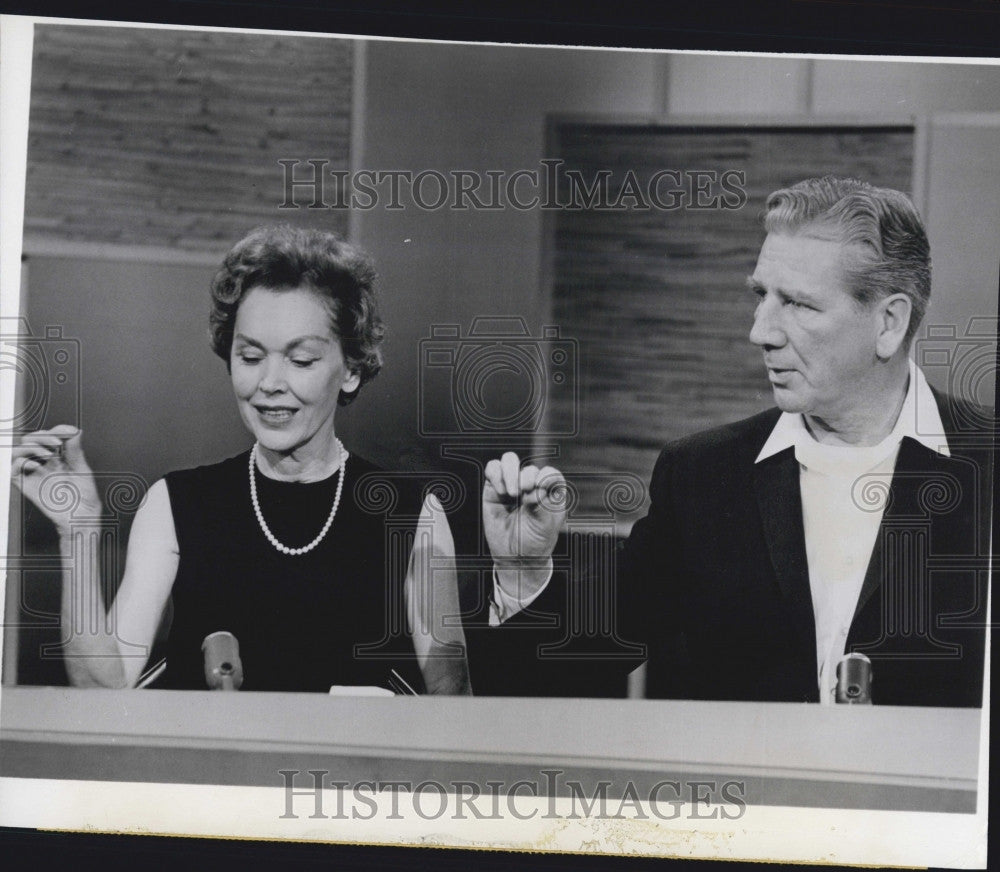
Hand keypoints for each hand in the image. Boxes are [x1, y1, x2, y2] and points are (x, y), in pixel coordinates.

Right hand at [11, 426, 101, 530]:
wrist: (81, 515)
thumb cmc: (84, 494)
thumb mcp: (82, 468)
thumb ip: (75, 450)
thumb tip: (75, 430)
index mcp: (57, 457)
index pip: (47, 437)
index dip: (55, 430)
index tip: (68, 432)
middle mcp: (43, 463)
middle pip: (30, 441)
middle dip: (41, 436)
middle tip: (56, 442)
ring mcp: (34, 473)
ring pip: (18, 451)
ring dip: (30, 447)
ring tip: (48, 453)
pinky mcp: (27, 485)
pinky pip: (14, 469)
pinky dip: (22, 462)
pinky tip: (37, 465)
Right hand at [482, 452, 566, 566]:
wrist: (514, 557)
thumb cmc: (535, 541)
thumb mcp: (546, 525)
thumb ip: (544, 504)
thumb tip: (536, 487)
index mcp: (550, 491)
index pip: (550, 473)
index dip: (546, 476)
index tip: (541, 488)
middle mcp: (531, 485)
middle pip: (529, 467)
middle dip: (527, 478)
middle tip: (524, 495)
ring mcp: (511, 485)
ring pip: (509, 460)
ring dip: (511, 472)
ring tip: (512, 493)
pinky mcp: (493, 489)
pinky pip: (492, 469)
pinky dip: (495, 474)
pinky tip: (500, 491)